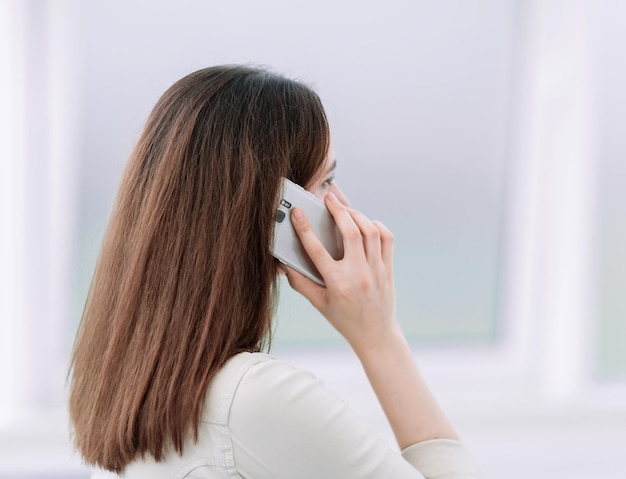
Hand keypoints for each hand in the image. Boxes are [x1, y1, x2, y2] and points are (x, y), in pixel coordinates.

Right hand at [283, 192, 397, 353]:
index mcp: (337, 284)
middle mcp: (358, 274)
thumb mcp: (318, 303)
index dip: (304, 229)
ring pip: (370, 231)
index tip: (297, 213)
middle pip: (350, 232)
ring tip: (345, 209)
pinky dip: (376, 225)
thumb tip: (282, 264)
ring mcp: (376, 270)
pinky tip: (365, 223)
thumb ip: (299, 283)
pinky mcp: (388, 268)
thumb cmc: (343, 319)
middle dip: (338, 210)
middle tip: (329, 198)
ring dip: (357, 215)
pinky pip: (386, 238)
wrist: (375, 334)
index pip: (317, 251)